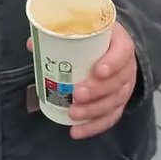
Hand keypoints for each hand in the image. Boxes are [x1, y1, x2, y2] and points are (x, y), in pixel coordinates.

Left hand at [68, 22, 137, 138]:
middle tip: (76, 95)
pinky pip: (111, 117)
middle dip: (96, 91)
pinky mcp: (119, 102)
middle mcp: (127, 67)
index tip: (98, 70)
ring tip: (73, 114)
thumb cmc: (95, 36)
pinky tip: (78, 131)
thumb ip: (60, 33)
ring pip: (114, 103)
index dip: (112, 63)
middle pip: (117, 82)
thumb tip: (32, 44)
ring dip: (93, 111)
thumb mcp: (84, 27)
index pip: (122, 53)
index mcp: (121, 44)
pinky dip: (94, 126)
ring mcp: (125, 87)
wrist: (113, 44)